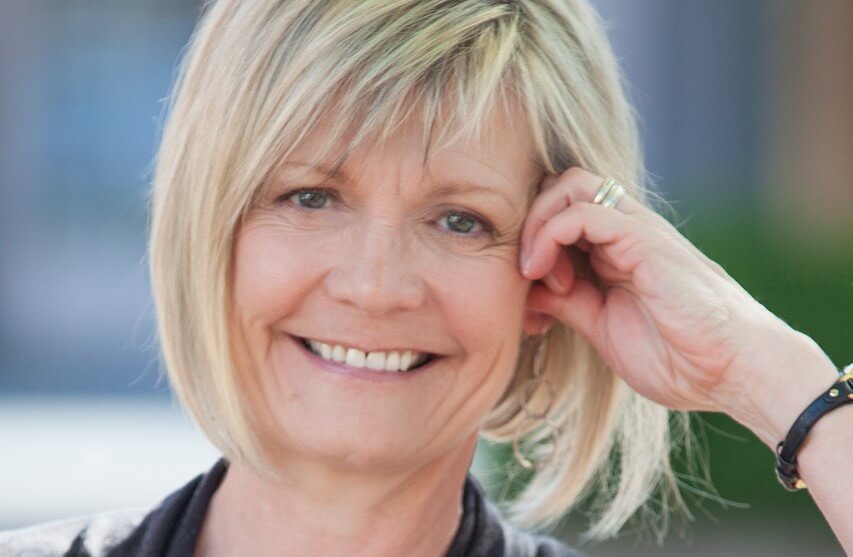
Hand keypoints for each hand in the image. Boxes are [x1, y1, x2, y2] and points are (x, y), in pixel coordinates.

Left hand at [519, 167, 820, 419]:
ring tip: (532, 270)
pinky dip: (550, 234)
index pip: (562, 211)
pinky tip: (544, 272)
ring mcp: (637, 232)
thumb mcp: (601, 327)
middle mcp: (626, 231)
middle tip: (526, 272)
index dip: (532, 240)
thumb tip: (525, 290)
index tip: (525, 291)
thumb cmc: (680, 357)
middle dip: (529, 221)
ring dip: (537, 223)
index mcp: (617, 249)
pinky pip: (584, 212)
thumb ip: (566, 303)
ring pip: (571, 186)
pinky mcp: (644, 240)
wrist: (736, 372)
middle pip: (562, 187)